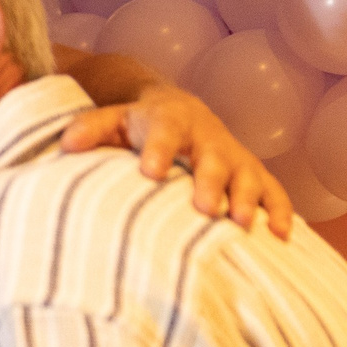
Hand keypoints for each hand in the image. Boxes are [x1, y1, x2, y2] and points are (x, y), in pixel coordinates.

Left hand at [60, 83, 293, 237]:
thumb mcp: (113, 119)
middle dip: (209, 182)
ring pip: (246, 175)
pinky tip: (280, 235)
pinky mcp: (253, 173)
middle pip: (212, 158)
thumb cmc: (139, 125)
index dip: (159, 150)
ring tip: (240, 223)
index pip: (164, 133)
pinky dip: (279, 210)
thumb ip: (90, 129)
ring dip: (246, 198)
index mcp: (170, 121)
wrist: (180, 111)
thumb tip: (67, 144)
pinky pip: (272, 190)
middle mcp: (207, 137)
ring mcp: (234, 155)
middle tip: (204, 208)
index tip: (151, 172)